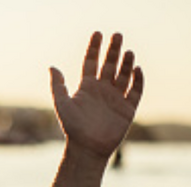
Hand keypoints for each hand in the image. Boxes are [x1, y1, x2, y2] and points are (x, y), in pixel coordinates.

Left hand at [50, 32, 143, 158]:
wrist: (87, 149)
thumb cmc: (72, 128)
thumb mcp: (62, 104)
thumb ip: (58, 86)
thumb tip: (52, 67)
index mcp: (87, 87)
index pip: (91, 62)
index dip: (94, 48)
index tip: (98, 33)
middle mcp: (102, 90)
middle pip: (110, 65)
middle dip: (114, 50)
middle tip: (118, 34)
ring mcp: (116, 99)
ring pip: (124, 75)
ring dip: (126, 63)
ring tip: (128, 51)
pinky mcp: (128, 109)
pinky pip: (135, 91)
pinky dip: (138, 80)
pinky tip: (137, 69)